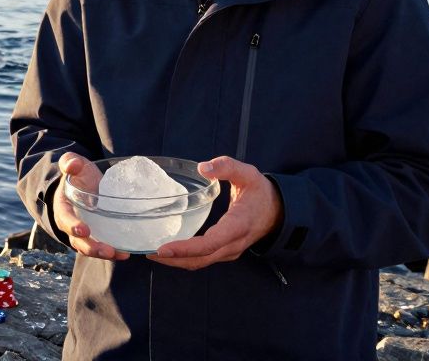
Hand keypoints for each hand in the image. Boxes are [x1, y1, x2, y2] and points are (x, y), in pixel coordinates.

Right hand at [53, 153, 129, 260]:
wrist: (84, 184)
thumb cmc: (77, 175)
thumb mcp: (74, 165)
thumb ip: (70, 162)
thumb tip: (72, 165)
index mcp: (63, 208)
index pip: (65, 219)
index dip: (73, 226)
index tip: (84, 230)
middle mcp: (71, 225)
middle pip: (78, 241)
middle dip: (92, 247)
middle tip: (107, 250)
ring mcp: (84, 233)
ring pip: (90, 248)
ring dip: (104, 253)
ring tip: (121, 254)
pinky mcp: (97, 235)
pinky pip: (102, 247)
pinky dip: (114, 251)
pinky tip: (126, 252)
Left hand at [149, 156, 282, 269]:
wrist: (280, 211)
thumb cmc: (261, 192)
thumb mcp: (248, 174)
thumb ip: (227, 166)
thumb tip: (203, 167)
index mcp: (237, 226)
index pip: (209, 243)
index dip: (185, 249)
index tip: (163, 249)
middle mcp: (233, 243)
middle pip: (201, 259)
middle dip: (174, 259)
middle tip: (149, 252)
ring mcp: (231, 250)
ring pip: (202, 263)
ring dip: (178, 262)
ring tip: (154, 254)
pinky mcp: (226, 251)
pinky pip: (205, 259)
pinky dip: (187, 258)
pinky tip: (171, 252)